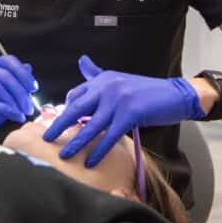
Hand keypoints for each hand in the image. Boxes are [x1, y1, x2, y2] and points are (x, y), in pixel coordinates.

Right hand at [0, 55, 37, 142]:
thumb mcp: (9, 92)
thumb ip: (17, 80)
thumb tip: (28, 67)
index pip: (9, 61)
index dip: (23, 74)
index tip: (34, 89)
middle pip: (5, 76)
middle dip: (21, 93)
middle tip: (30, 108)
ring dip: (14, 102)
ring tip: (24, 114)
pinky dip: (7, 111)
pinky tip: (17, 118)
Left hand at [43, 55, 204, 166]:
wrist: (175, 95)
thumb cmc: (147, 92)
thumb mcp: (120, 80)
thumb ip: (99, 75)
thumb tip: (81, 61)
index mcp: (103, 79)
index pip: (76, 94)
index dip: (64, 110)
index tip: (55, 124)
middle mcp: (107, 86)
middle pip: (76, 108)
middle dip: (59, 125)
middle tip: (45, 138)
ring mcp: (118, 99)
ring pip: (90, 125)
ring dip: (76, 142)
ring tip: (64, 156)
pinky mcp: (130, 114)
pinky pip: (109, 136)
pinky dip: (98, 150)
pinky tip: (90, 161)